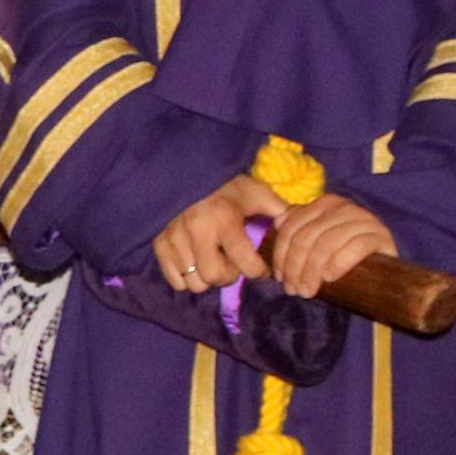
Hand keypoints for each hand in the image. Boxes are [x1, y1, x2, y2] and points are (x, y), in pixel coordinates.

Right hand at [152, 172, 286, 292]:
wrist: (182, 171)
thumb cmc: (223, 185)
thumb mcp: (253, 191)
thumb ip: (277, 209)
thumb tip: (296, 226)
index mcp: (224, 218)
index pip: (246, 265)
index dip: (258, 271)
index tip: (260, 268)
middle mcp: (197, 231)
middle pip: (215, 277)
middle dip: (228, 276)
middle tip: (231, 264)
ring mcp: (175, 239)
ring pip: (195, 282)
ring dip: (207, 278)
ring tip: (212, 261)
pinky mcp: (159, 245)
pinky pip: (176, 281)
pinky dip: (187, 278)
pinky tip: (194, 261)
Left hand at [266, 193, 395, 298]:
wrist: (385, 272)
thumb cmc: (345, 256)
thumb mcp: (319, 241)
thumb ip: (299, 229)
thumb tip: (278, 222)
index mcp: (325, 204)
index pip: (293, 226)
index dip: (281, 253)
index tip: (280, 278)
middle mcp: (344, 207)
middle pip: (307, 236)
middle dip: (295, 266)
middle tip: (293, 289)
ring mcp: (364, 220)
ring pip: (328, 242)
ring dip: (313, 270)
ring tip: (308, 291)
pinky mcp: (381, 236)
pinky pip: (356, 247)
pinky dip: (339, 262)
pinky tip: (329, 277)